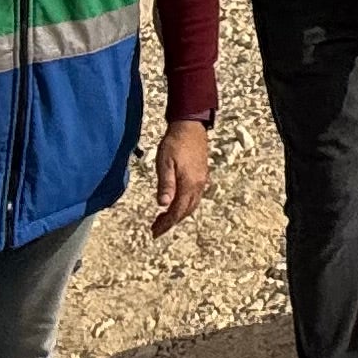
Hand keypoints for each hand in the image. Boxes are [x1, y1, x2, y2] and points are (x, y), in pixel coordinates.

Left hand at [150, 118, 215, 233]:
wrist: (190, 126)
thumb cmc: (175, 143)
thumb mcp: (165, 163)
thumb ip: (165, 184)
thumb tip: (162, 205)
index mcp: (189, 184)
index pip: (177, 211)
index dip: (166, 223)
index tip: (155, 232)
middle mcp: (198, 185)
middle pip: (186, 211)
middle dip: (172, 222)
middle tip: (157, 229)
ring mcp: (202, 180)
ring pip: (192, 205)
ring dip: (179, 214)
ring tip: (165, 219)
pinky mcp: (202, 174)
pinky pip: (195, 196)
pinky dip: (185, 205)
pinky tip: (176, 202)